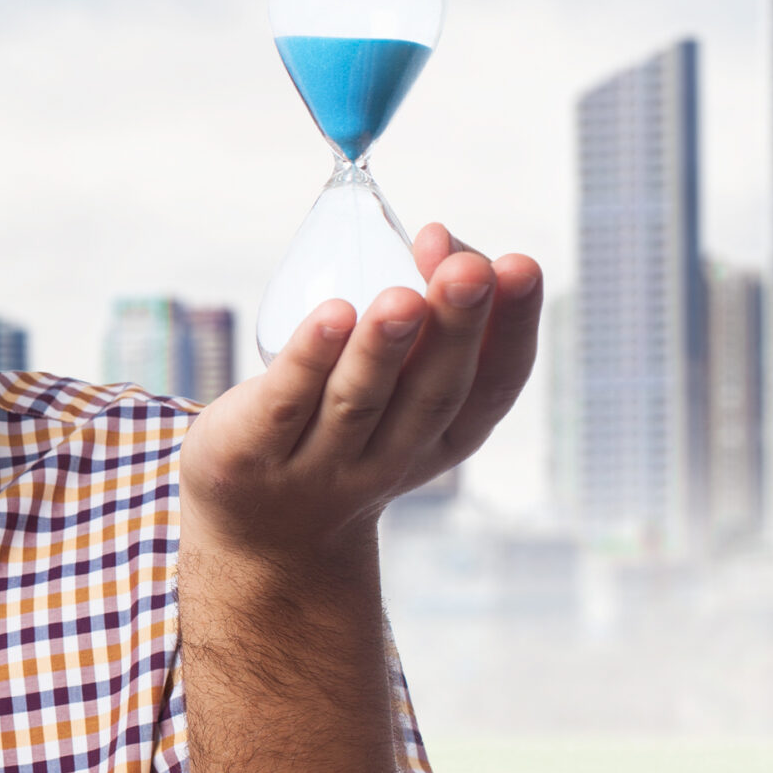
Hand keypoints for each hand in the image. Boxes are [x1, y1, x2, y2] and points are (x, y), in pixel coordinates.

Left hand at [180, 224, 542, 565]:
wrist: (262, 534)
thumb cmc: (339, 426)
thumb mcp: (395, 376)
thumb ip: (423, 301)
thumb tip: (431, 238)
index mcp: (444, 437)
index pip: (494, 387)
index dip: (513, 327)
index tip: (519, 265)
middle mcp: (392, 458)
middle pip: (432, 395)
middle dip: (455, 329)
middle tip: (469, 271)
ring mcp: (321, 466)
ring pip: (359, 403)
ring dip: (383, 349)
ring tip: (403, 299)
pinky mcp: (253, 454)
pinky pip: (286, 405)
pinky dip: (310, 360)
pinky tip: (330, 317)